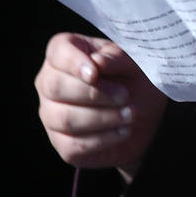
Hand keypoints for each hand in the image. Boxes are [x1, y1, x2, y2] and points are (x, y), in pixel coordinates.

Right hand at [35, 32, 167, 180]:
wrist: (146, 116)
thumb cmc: (135, 80)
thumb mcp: (135, 64)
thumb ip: (117, 58)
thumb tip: (97, 62)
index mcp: (66, 53)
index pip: (58, 51)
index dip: (73, 63)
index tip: (94, 73)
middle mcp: (49, 82)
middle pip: (55, 87)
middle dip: (94, 93)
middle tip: (124, 95)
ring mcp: (51, 114)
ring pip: (63, 118)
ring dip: (102, 117)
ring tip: (130, 114)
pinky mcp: (62, 143)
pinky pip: (73, 145)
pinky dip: (103, 139)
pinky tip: (123, 131)